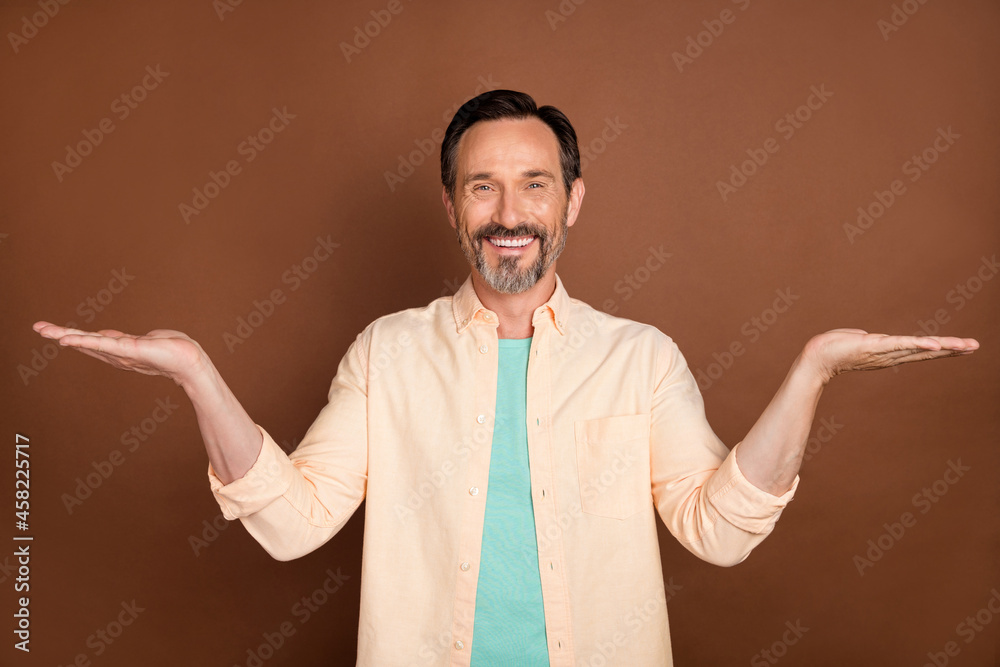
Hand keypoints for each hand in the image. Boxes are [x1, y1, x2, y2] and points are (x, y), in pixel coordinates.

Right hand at [32, 321, 208, 387]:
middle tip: (38, 328)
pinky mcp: (126, 350)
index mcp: (121, 351)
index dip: (77, 337)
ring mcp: (120, 353)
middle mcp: (117, 355)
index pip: (95, 342)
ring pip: (87, 342)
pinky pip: (100, 344)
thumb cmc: (174, 351)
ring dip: (64, 335)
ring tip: (43, 330)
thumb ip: (127, 339)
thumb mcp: (147, 340)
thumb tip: (111, 335)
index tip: (59, 332)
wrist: (191, 362)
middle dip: (61, 335)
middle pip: (84, 343)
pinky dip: (82, 341)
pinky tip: (66, 339)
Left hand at [802, 328, 979, 384]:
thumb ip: (868, 341)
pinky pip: (901, 345)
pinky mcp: (875, 346)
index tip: (963, 346)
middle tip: (975, 346)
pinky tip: (936, 346)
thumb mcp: (857, 342)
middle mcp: (891, 354)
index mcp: (889, 352)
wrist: (816, 357)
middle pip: (927, 351)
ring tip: (965, 346)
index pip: (920, 349)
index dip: (942, 348)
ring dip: (943, 347)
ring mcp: (885, 351)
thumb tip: (870, 338)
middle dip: (951, 349)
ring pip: (919, 348)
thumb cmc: (833, 348)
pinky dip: (918, 345)